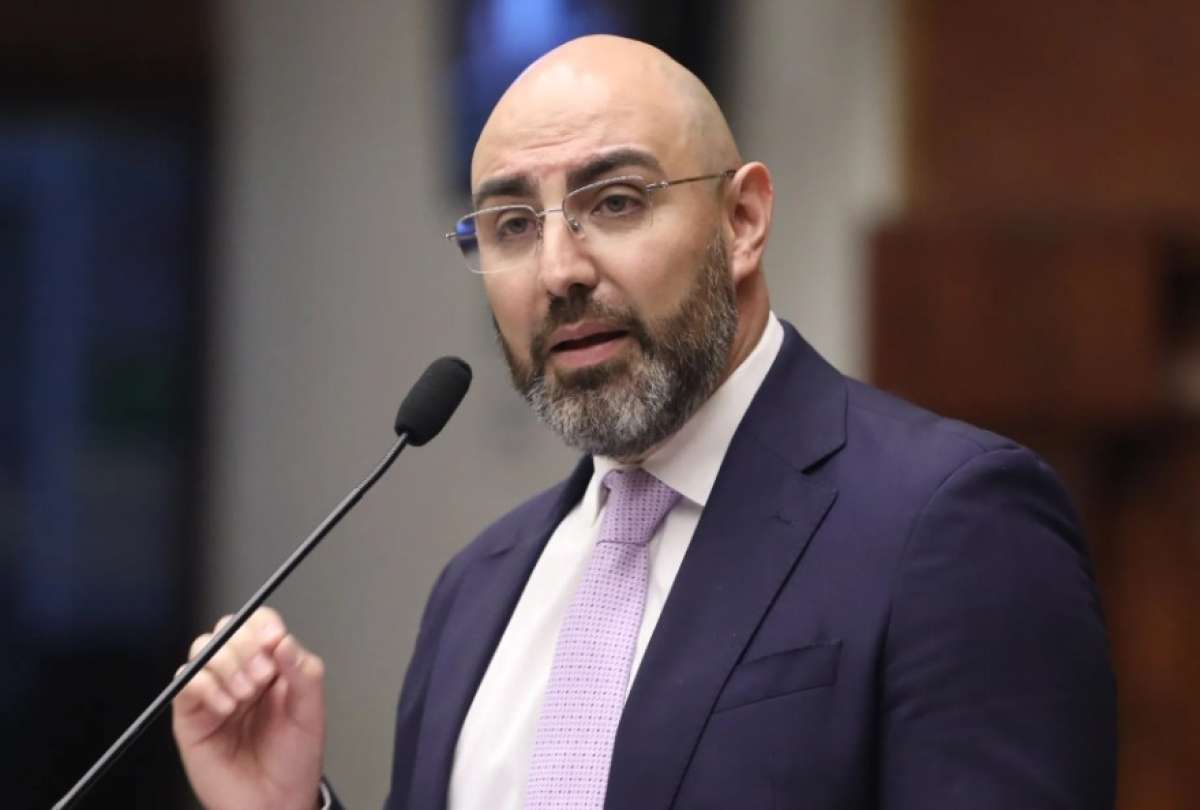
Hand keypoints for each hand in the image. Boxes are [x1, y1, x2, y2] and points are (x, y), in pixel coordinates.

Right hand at [172, 607, 325, 809]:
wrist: (274, 803)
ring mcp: (215, 691)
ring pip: (204, 650)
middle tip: (261, 679)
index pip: (261, 625)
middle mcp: (242, 673)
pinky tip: (224, 708)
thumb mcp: (311, 712)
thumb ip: (303, 672)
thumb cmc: (294, 760)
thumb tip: (284, 641)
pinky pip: (185, 681)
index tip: (273, 642)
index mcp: (273, 666)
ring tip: (244, 697)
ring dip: (225, 667)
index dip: (263, 626)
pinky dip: (204, 686)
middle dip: (245, 648)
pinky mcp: (191, 714)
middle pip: (229, 631)